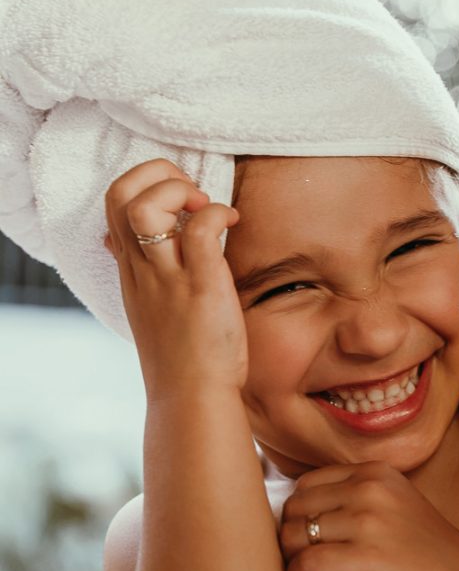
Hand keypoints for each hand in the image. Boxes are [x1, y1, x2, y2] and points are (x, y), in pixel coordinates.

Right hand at [103, 158, 245, 397]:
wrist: (191, 397)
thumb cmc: (182, 353)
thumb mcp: (149, 305)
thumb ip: (141, 270)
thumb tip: (122, 241)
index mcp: (131, 269)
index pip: (113, 203)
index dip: (145, 184)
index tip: (181, 202)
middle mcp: (141, 268)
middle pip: (119, 194)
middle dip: (157, 174)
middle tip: (193, 195)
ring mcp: (167, 277)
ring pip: (145, 207)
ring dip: (180, 191)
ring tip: (207, 207)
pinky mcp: (200, 287)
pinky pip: (200, 230)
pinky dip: (218, 213)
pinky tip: (234, 222)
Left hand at [278, 463, 458, 570]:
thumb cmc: (429, 554)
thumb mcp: (396, 505)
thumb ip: (356, 499)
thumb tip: (292, 513)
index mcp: (376, 472)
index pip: (307, 484)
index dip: (297, 513)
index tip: (304, 538)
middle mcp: (370, 489)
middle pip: (295, 507)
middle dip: (288, 536)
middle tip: (299, 560)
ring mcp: (369, 522)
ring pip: (293, 534)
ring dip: (290, 559)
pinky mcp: (367, 558)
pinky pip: (307, 562)